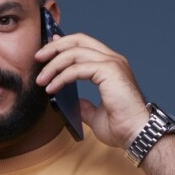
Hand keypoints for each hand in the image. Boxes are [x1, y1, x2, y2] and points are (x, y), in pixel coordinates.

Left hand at [34, 32, 149, 149]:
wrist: (136, 135)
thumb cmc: (122, 127)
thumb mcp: (96, 115)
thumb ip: (85, 106)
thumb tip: (74, 103)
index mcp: (111, 66)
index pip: (84, 44)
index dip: (63, 44)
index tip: (46, 52)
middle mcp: (113, 60)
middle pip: (78, 40)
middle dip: (55, 47)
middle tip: (37, 57)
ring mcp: (112, 63)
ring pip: (75, 52)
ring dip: (53, 64)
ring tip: (41, 80)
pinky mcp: (109, 71)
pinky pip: (77, 69)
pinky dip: (61, 77)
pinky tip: (52, 88)